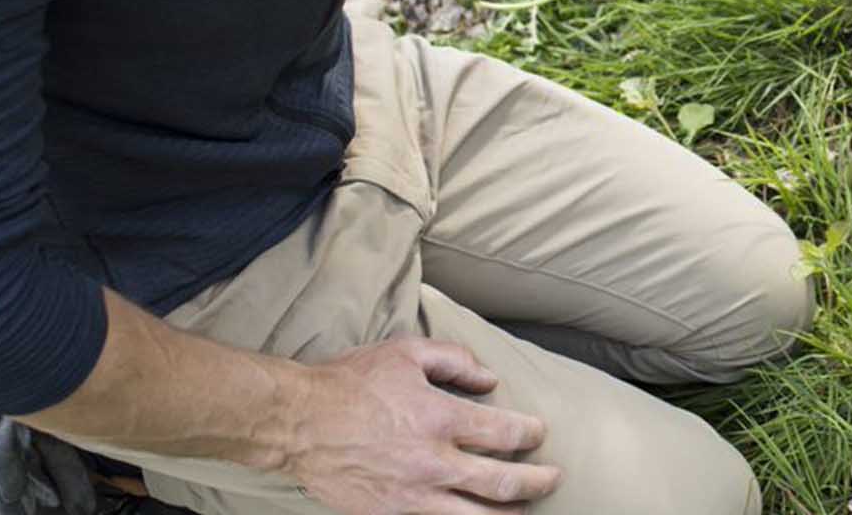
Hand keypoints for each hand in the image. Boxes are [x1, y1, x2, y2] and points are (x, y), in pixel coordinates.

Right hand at [288, 339, 559, 514]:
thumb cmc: (350, 383)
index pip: (505, 433)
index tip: (539, 433)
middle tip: (553, 480)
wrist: (298, 422)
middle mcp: (433, 463)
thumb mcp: (406, 353)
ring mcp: (413, 496)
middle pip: (502, 483)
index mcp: (440, 418)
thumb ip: (454, 361)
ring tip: (524, 511)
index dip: (531, 435)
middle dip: (536, 483)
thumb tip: (489, 378)